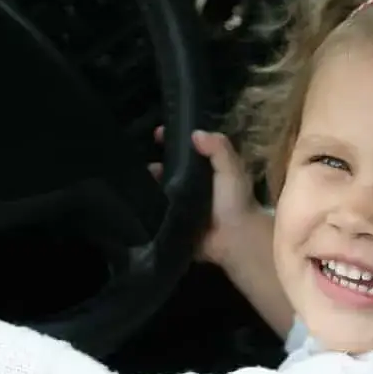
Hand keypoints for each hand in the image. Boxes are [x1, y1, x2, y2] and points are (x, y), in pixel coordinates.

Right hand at [150, 127, 259, 267]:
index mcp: (211, 170)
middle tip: (143, 154)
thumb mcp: (231, 169)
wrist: (233, 240)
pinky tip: (137, 194)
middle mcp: (197, 185)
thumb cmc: (235, 202)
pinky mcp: (175, 219)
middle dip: (159, 160)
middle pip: (174, 167)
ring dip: (152, 181)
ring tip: (138, 174)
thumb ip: (218, 148)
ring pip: (163, 187)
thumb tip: (195, 133)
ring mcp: (185, 203)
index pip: (190, 150)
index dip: (175, 140)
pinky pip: (159, 208)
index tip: (159, 133)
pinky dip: (150, 202)